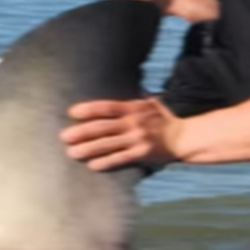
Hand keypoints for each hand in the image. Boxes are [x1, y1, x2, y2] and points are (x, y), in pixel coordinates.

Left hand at [60, 98, 180, 170]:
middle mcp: (133, 122)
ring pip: (107, 144)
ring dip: (88, 149)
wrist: (185, 136)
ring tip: (72, 153)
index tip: (72, 113)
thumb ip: (134, 100)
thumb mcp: (151, 103)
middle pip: (102, 127)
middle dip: (81, 132)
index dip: (88, 109)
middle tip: (64, 137)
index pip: (106, 107)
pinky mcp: (142, 154)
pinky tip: (93, 165)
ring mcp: (137, 139)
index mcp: (133, 108)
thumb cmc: (165, 119)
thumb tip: (124, 83)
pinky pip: (121, 158)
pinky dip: (106, 162)